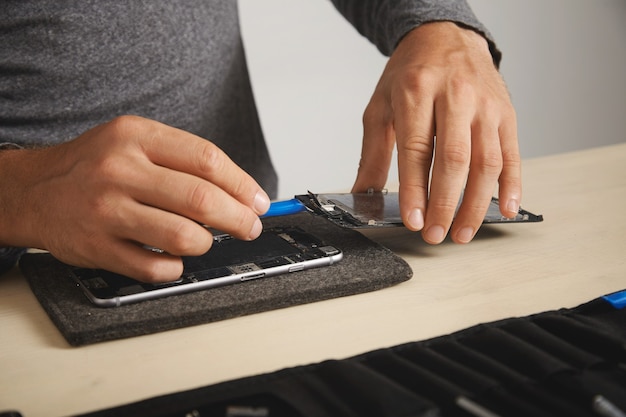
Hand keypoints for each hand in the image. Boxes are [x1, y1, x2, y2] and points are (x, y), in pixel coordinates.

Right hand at [0, 116, 269, 281]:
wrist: (33, 189)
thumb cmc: (95, 165)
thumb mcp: (135, 141)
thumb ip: (183, 160)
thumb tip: (240, 192)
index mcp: (136, 137)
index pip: (208, 160)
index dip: (243, 185)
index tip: (258, 202)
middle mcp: (120, 171)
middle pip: (202, 199)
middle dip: (238, 219)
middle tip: (250, 227)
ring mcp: (106, 211)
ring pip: (183, 236)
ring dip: (206, 243)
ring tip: (205, 240)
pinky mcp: (96, 247)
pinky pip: (153, 268)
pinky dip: (175, 268)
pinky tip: (174, 259)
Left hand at [352, 22, 521, 243]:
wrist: (445, 37)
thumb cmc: (411, 73)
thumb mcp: (380, 106)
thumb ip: (372, 153)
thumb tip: (362, 194)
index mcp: (416, 91)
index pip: (416, 149)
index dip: (415, 189)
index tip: (414, 220)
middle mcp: (455, 95)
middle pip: (454, 159)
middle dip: (445, 203)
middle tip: (437, 234)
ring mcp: (485, 105)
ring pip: (486, 162)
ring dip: (476, 204)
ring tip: (462, 232)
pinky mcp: (506, 113)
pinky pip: (512, 154)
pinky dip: (511, 185)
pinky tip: (505, 209)